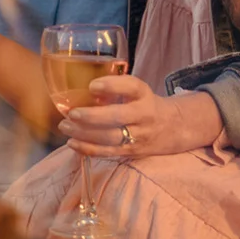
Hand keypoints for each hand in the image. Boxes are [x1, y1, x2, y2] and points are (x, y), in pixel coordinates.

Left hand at [56, 76, 222, 158]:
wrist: (174, 127)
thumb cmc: (145, 104)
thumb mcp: (137, 91)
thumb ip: (115, 89)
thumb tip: (81, 90)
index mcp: (145, 95)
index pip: (132, 87)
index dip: (112, 85)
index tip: (92, 86)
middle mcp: (145, 115)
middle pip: (118, 116)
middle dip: (92, 116)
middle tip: (71, 113)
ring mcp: (140, 136)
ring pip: (111, 138)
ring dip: (85, 134)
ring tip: (65, 127)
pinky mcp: (133, 152)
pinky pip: (109, 153)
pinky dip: (89, 149)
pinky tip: (72, 143)